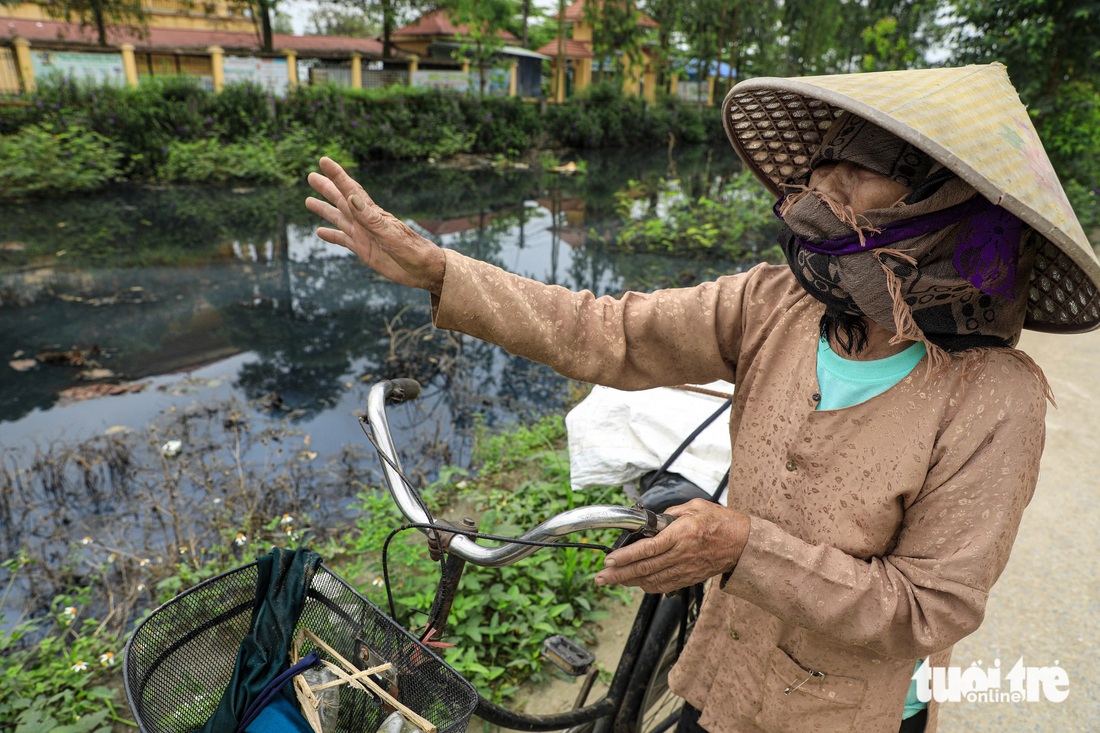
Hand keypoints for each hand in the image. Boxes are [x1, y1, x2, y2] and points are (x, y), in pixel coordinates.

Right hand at [306, 157, 446, 293]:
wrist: (424, 269)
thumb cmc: (412, 250)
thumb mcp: (390, 234)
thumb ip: (370, 218)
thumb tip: (351, 196)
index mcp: (372, 214)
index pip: (351, 189)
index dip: (337, 175)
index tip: (324, 160)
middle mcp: (365, 221)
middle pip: (341, 200)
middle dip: (327, 188)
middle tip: (311, 176)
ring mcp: (364, 235)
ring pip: (339, 218)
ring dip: (324, 209)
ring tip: (308, 201)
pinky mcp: (364, 250)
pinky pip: (343, 240)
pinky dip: (331, 235)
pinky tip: (320, 232)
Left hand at [594, 500, 749, 593]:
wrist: (743, 543)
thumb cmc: (720, 522)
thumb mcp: (695, 506)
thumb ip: (671, 513)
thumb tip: (652, 520)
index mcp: (682, 534)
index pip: (649, 548)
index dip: (627, 556)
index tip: (610, 559)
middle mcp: (682, 554)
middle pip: (645, 567)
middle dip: (620, 574)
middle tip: (601, 577)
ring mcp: (685, 568)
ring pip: (652, 579)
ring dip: (629, 581)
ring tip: (612, 581)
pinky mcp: (689, 577)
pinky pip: (664, 585)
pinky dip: (647, 585)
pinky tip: (635, 583)